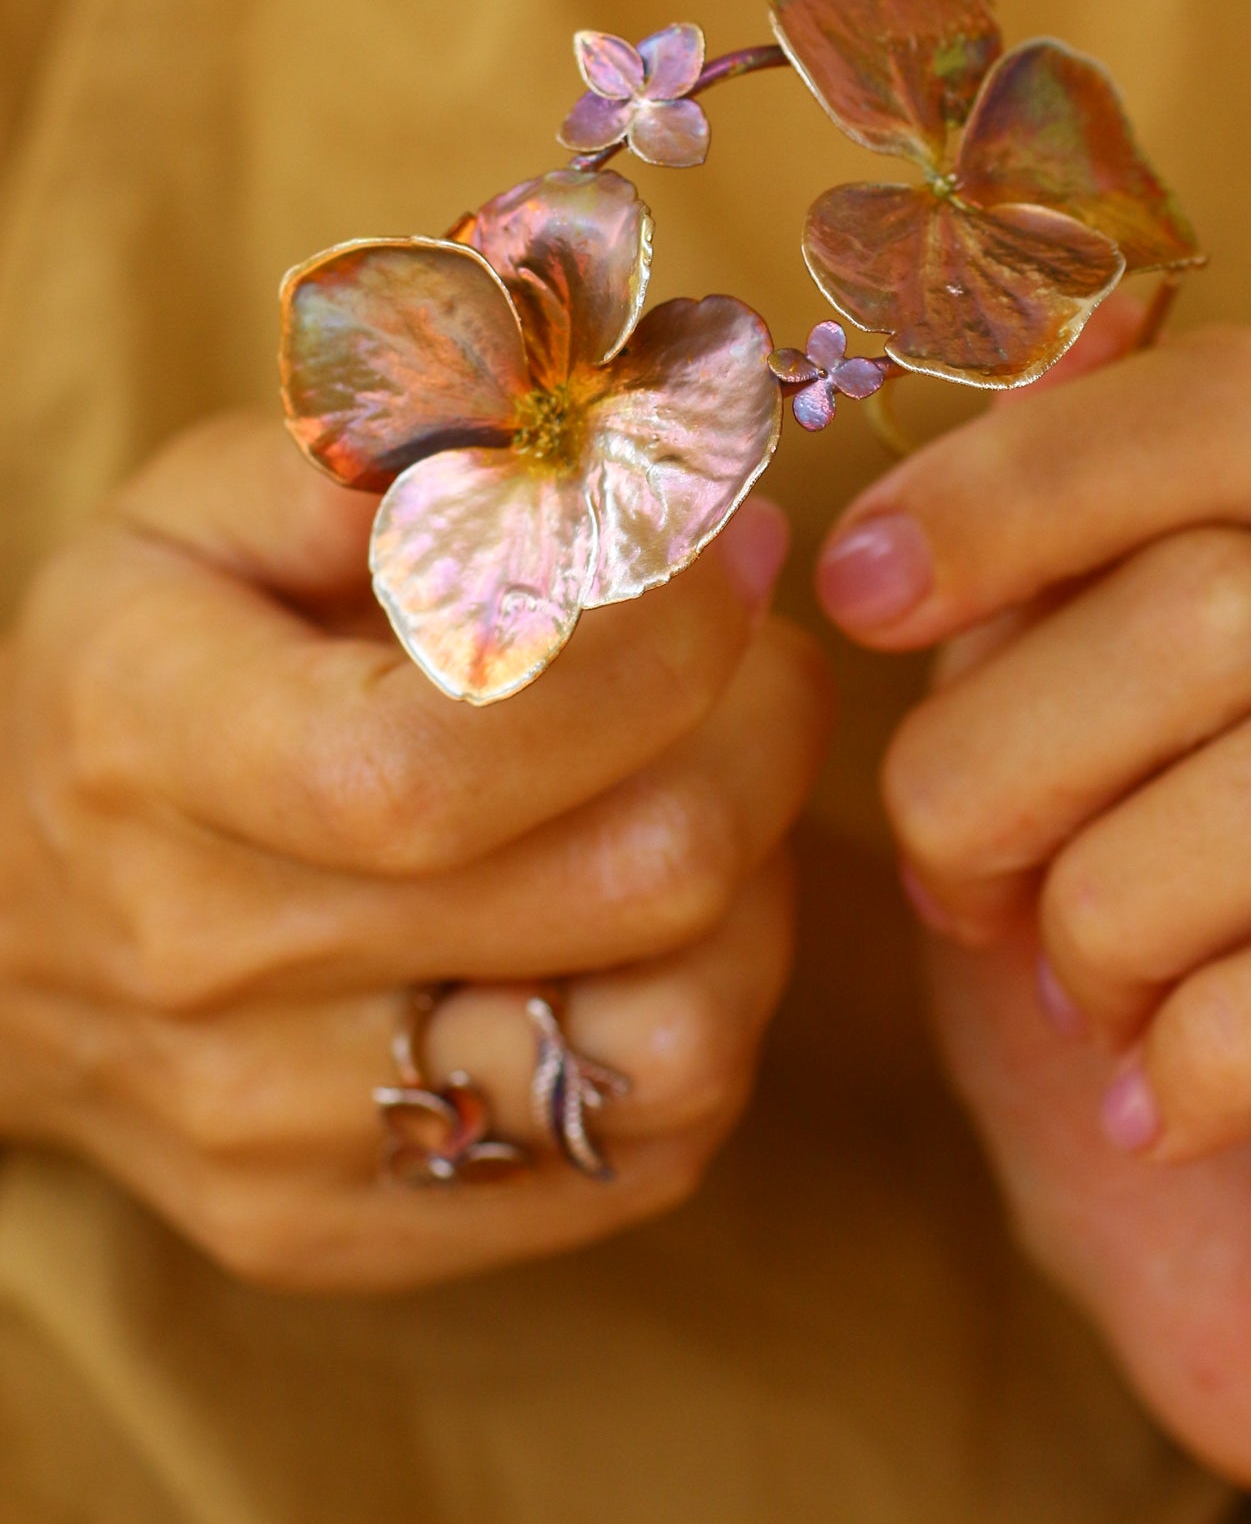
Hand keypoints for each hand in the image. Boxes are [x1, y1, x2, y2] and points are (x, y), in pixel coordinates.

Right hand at [0, 413, 829, 1290]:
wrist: (3, 929)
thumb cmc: (137, 679)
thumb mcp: (203, 512)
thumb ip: (388, 454)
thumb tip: (595, 442)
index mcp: (156, 748)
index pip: (451, 752)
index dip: (648, 652)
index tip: (730, 559)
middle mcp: (208, 968)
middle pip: (621, 884)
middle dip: (754, 732)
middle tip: (754, 653)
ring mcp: (280, 1135)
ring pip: (674, 1039)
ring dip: (754, 883)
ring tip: (704, 788)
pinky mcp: (351, 1230)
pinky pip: (643, 1152)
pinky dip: (705, 1013)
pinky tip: (650, 920)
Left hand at [817, 320, 1250, 1492]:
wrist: (1213, 1236)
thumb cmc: (1108, 951)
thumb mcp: (1031, 732)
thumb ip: (1049, 553)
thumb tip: (1093, 311)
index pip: (1250, 400)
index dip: (1032, 477)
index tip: (857, 586)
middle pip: (1224, 598)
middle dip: (1013, 755)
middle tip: (955, 878)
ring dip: (1119, 910)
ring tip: (1075, 996)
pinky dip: (1215, 1051)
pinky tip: (1152, 1103)